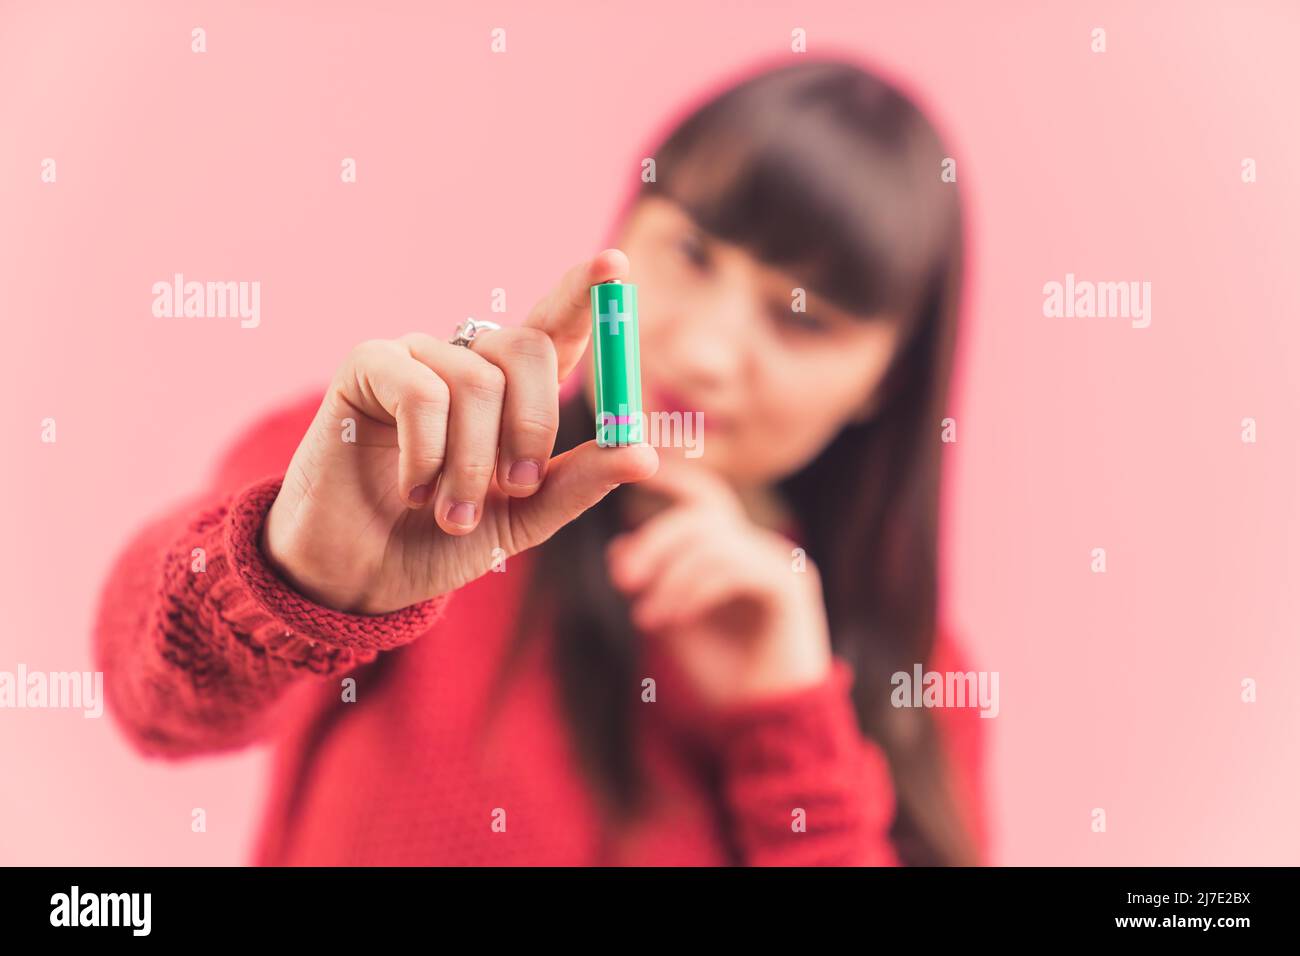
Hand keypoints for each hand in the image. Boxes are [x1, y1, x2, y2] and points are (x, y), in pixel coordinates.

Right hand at [263, 249, 658, 613]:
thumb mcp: (525, 517)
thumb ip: (579, 482)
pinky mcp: (367, 367)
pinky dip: (428, 454)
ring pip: (476, 382)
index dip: (584, 292)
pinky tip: (413, 490)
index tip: (614, 264)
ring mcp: (417, 357)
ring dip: (473, 464)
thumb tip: (645, 454)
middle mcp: (468, 361)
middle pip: (528, 347)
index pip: (558, 327)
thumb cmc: (442, 541)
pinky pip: (421, 390)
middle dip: (533, 426)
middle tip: (517, 489)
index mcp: (513, 389)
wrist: (362, 575)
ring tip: (453, 514)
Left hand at [605, 459, 833, 709]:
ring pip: (714, 540)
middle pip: (702, 513)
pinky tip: (673, 620)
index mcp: (735, 550)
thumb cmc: (722, 677)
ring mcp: (780, 562)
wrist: (764, 727)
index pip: (704, 496)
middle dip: (655, 540)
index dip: (669, 477)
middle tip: (623, 579)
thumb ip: (651, 584)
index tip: (629, 470)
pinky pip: (734, 567)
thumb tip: (618, 547)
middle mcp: (761, 548)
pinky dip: (695, 590)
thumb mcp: (672, 623)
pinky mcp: (792, 586)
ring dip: (671, 578)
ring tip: (646, 618)